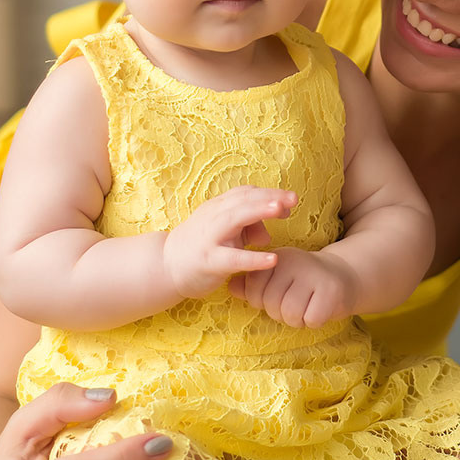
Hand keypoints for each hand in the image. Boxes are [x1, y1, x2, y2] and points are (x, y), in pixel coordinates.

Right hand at [162, 186, 294, 298]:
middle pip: (243, 200)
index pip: (246, 193)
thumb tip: (268, 232)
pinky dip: (253, 258)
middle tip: (293, 199)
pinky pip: (233, 258)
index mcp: (218, 207)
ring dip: (258, 212)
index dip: (268, 194)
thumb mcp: (226, 234)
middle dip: (269, 197)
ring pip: (234, 219)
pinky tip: (272, 259)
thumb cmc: (201, 247)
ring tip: (280, 211)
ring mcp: (209, 237)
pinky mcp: (208, 261)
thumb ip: (248, 228)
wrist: (165, 267)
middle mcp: (213, 216)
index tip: (290, 199)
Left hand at [228, 248, 357, 327]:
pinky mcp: (331, 291)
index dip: (261, 300)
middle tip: (295, 303)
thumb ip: (253, 285)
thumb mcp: (277, 280)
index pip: (253, 288)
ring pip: (290, 314)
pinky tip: (319, 309)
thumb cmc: (303, 283)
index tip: (277, 294)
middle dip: (280, 312)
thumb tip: (231, 286)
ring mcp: (314, 275)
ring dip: (297, 319)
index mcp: (278, 258)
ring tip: (306, 307)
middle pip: (271, 304)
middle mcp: (295, 262)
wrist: (344, 277)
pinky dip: (313, 321)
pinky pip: (311, 320)